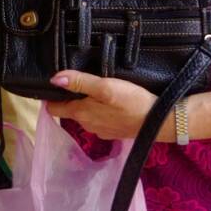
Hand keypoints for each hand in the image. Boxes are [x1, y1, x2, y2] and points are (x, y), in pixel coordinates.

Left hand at [47, 71, 173, 141]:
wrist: (160, 121)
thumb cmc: (131, 101)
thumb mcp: (105, 87)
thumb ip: (79, 82)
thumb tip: (53, 79)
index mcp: (80, 114)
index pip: (54, 108)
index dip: (51, 95)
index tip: (52, 83)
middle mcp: (87, 125)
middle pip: (69, 110)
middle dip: (69, 97)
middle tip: (75, 79)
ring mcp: (100, 130)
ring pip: (85, 114)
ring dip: (85, 103)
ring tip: (92, 87)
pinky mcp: (113, 131)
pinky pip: (99, 119)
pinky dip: (99, 110)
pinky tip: (108, 101)